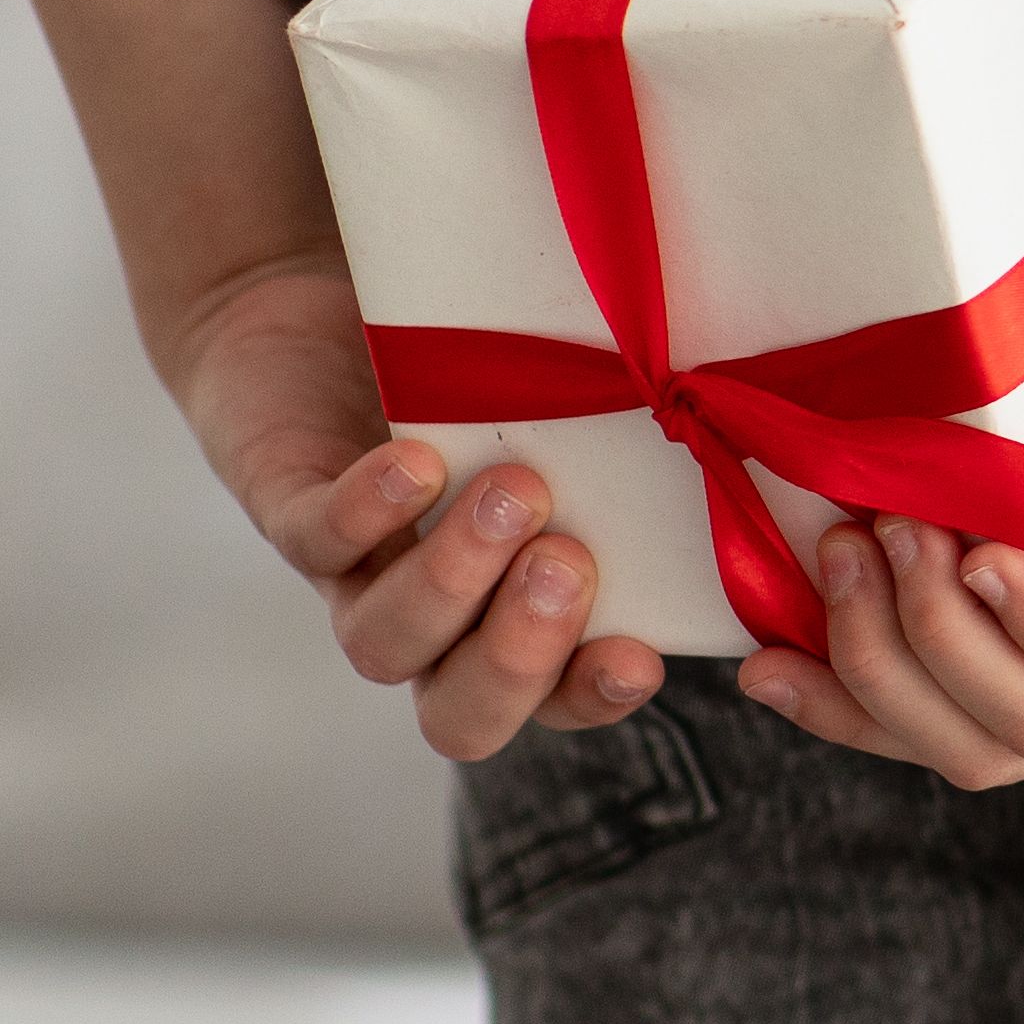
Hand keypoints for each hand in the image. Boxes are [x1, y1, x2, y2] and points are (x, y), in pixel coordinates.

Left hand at [161, 261, 670, 760]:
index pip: (559, 698)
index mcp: (511, 616)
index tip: (641, 656)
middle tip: (568, 564)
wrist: (312, 309)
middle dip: (519, 655)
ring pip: (385, 645)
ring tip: (514, 492)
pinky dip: (368, 510)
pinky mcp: (287, 508)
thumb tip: (737, 418)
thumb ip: (635, 441)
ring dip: (455, 581)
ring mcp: (357, 574)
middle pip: (463, 714)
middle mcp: (433, 622)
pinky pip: (317, 540)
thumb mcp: (565, 413)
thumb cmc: (472, 370)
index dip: (594, 696)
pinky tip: (417, 465)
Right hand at [729, 393, 1023, 785]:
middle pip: (965, 748)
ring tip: (896, 535)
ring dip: (934, 635)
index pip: (958, 736)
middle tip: (838, 548)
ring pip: (1021, 724)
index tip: (756, 654)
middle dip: (872, 662)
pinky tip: (993, 555)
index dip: (851, 709)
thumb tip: (966, 420)